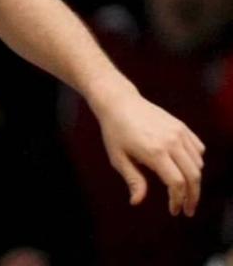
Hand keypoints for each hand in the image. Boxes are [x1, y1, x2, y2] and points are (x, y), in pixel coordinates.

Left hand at [93, 88, 204, 215]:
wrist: (119, 102)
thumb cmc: (114, 132)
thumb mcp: (117, 158)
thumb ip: (132, 180)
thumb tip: (136, 202)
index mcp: (154, 152)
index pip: (176, 183)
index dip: (178, 200)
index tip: (174, 211)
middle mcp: (171, 141)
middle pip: (193, 176)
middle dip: (193, 197)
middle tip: (188, 210)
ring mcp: (179, 132)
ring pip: (198, 164)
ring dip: (195, 181)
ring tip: (185, 192)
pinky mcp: (181, 126)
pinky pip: (198, 149)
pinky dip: (197, 163)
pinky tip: (187, 171)